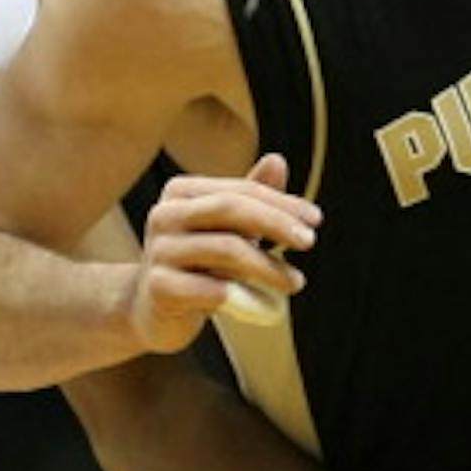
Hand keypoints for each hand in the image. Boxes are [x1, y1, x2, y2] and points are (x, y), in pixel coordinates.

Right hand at [126, 153, 319, 352]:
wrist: (154, 311)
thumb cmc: (198, 263)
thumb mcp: (227, 229)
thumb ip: (252, 198)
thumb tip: (277, 160)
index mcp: (181, 192)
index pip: (239, 190)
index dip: (281, 202)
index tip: (315, 219)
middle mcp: (164, 214)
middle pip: (229, 209)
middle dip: (275, 223)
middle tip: (310, 241)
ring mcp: (157, 251)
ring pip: (225, 249)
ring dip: (268, 266)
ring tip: (295, 281)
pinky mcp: (158, 287)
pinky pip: (209, 288)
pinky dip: (242, 295)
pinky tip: (262, 303)